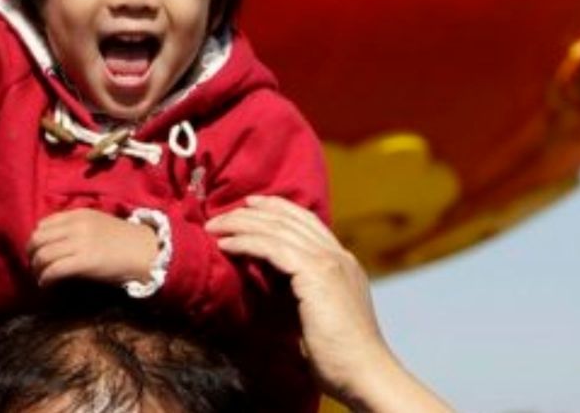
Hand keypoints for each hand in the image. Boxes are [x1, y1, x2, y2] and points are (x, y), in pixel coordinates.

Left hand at [27, 209, 158, 287]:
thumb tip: (54, 242)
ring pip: (43, 255)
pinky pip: (54, 270)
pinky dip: (45, 279)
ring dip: (37, 269)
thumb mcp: (98, 225)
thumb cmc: (125, 241)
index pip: (44, 224)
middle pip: (38, 239)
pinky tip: (46, 285)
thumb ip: (76, 228)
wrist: (148, 252)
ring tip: (40, 278)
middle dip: (31, 254)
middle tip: (34, 267)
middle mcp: (77, 226)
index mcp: (79, 214)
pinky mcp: (85, 262)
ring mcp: (80, 243)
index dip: (36, 240)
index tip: (37, 252)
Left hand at [206, 197, 452, 412]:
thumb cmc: (339, 356)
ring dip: (240, 224)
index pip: (306, 221)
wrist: (364, 373)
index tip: (250, 205)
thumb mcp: (316, 312)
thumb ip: (298, 290)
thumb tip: (268, 277)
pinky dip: (245, 242)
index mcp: (342, 262)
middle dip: (251, 212)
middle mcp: (338, 255)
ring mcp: (329, 262)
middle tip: (221, 216)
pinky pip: (271, 247)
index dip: (276, 207)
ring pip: (277, 228)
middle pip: (288, 218)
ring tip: (214, 227)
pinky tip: (225, 245)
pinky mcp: (316, 273)